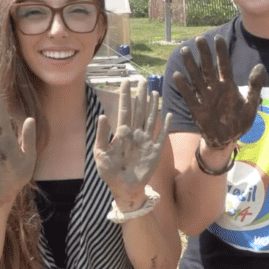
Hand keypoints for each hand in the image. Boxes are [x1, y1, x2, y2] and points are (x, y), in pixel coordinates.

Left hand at [95, 79, 172, 210]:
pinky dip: (165, 125)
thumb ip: (102, 135)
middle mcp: (135, 133)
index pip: (124, 109)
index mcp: (122, 133)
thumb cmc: (109, 172)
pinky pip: (161, 135)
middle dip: (140, 95)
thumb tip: (103, 115)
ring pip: (150, 118)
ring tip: (154, 92)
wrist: (123, 188)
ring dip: (152, 106)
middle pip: (139, 110)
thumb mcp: (101, 153)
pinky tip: (167, 114)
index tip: (125, 81)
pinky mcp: (155, 150)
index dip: (125, 95)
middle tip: (142, 80)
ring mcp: (146, 141)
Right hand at [173, 34, 265, 149]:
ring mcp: (205, 98)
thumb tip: (260, 66)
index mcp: (228, 86)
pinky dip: (184, 87)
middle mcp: (215, 89)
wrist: (227, 140)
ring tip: (185, 51)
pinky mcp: (197, 109)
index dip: (221, 52)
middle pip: (208, 68)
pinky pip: (189, 96)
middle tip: (199, 39)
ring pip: (196, 78)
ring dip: (191, 65)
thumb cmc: (239, 121)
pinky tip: (178, 76)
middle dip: (204, 54)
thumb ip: (255, 86)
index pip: (224, 65)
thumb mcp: (251, 104)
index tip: (218, 38)